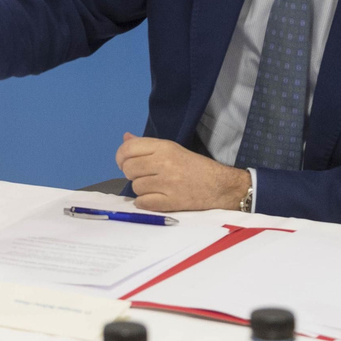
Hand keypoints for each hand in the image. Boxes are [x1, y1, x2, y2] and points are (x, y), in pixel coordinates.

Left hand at [115, 133, 251, 212]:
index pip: (128, 149)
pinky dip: (144, 202)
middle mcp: (164, 163)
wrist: (220, 186)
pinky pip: (143, 203)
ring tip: (153, 187)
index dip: (121, 157)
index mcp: (164, 147)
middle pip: (129, 169)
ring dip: (140, 188)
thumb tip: (125, 138)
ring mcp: (167, 183)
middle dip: (131, 173)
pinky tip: (153, 198)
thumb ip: (147, 144)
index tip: (124, 162)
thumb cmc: (194, 166)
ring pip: (135, 187)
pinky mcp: (171, 202)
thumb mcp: (172, 148)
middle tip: (143, 176)